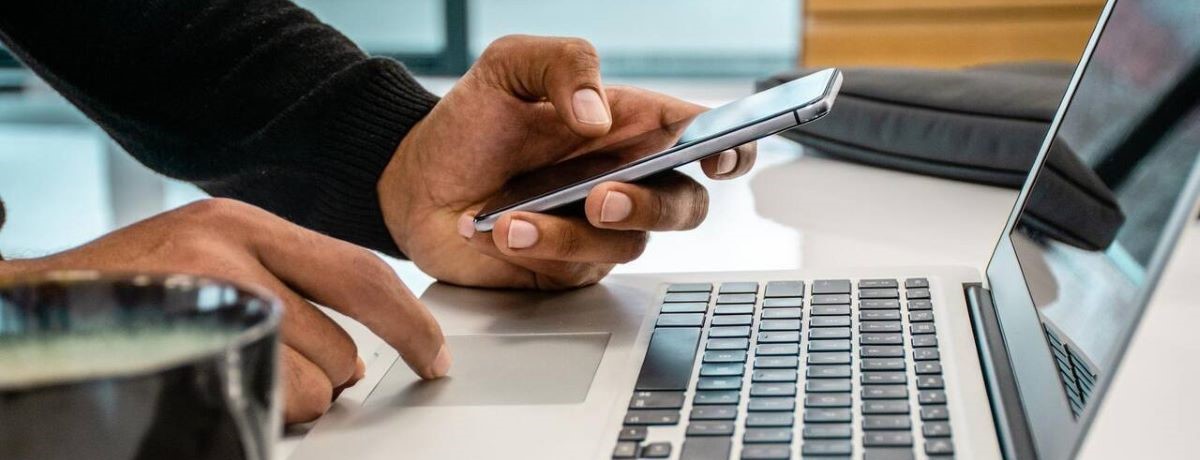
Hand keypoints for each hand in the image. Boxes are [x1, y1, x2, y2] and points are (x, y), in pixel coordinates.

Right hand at [0, 199, 448, 422]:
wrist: (34, 306)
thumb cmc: (132, 287)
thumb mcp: (210, 255)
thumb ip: (286, 282)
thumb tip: (363, 348)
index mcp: (245, 224)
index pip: (362, 274)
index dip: (411, 323)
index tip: (434, 356)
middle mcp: (228, 251)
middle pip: (341, 345)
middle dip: (329, 378)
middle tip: (283, 371)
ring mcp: (202, 297)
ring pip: (309, 384)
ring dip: (289, 400)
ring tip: (235, 375)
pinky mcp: (180, 340)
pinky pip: (263, 402)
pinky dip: (258, 411)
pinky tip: (221, 388)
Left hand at [380, 35, 755, 288]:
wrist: (412, 181)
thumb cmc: (470, 122)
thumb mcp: (509, 66)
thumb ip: (564, 63)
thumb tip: (600, 112)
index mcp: (630, 126)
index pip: (703, 137)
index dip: (731, 149)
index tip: (719, 157)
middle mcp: (626, 179)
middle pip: (687, 205)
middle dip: (652, 205)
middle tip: (601, 196)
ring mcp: (599, 229)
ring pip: (629, 244)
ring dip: (572, 232)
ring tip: (513, 215)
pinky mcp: (568, 267)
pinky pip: (578, 268)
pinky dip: (539, 249)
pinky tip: (500, 229)